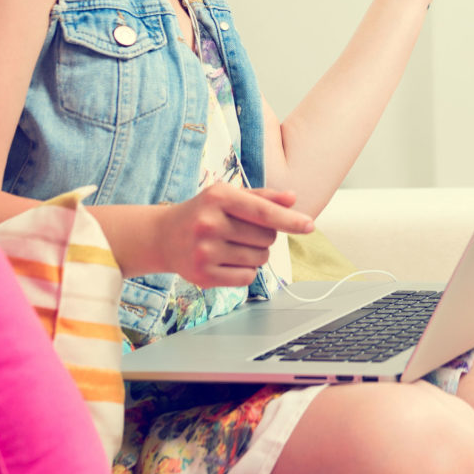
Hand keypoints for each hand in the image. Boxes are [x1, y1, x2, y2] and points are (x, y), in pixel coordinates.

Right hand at [153, 183, 313, 287]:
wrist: (163, 236)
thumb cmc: (203, 212)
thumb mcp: (228, 195)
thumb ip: (262, 197)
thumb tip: (293, 199)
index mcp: (218, 197)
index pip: (263, 211)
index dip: (289, 220)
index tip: (310, 225)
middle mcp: (209, 223)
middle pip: (266, 237)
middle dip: (265, 235)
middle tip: (244, 230)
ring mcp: (204, 251)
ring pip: (260, 259)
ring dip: (257, 253)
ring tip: (235, 244)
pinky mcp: (203, 276)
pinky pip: (247, 278)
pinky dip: (246, 270)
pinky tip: (228, 260)